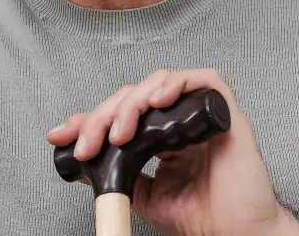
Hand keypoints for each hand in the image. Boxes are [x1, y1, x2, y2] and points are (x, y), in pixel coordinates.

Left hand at [46, 69, 298, 235]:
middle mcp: (178, 120)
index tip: (61, 135)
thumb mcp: (146, 196)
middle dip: (103, 116)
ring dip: (131, 103)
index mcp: (161, 137)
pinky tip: (156, 102)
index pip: (120, 114)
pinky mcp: (224, 112)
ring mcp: (200, 113)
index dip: (89, 120)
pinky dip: (175, 83)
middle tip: (88, 143)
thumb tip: (86, 166)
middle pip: (133, 96)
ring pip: (159, 82)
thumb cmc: (203, 217)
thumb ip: (121, 176)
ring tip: (119, 134)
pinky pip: (203, 79)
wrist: (237, 234)